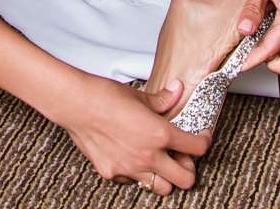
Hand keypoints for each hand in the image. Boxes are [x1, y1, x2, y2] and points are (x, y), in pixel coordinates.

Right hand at [60, 75, 207, 195]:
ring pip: (161, 188)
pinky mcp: (112, 173)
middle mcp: (148, 156)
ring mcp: (130, 168)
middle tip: (182, 156)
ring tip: (159, 161)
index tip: (202, 137)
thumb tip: (176, 91)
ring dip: (165, 176)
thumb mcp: (140, 95)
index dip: (204, 141)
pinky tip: (132, 158)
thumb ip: (163, 100)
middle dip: (188, 168)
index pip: (197, 148)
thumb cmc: (105, 96)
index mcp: (160, 134)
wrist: (75, 104)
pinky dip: (137, 174)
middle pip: (186, 179)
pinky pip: (133, 181)